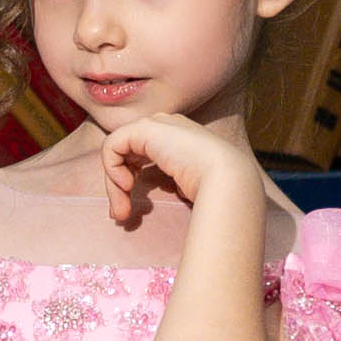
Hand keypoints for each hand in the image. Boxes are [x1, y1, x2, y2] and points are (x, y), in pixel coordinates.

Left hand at [97, 106, 251, 239]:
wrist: (229, 180)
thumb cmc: (217, 192)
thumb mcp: (188, 187)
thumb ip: (171, 185)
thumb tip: (146, 200)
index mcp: (182, 139)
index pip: (145, 155)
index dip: (132, 182)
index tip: (130, 214)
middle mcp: (169, 128)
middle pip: (129, 153)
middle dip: (118, 186)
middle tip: (121, 216)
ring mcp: (158, 125)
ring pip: (118, 151)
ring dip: (114, 184)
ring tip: (122, 210)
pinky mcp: (145, 129)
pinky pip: (112, 146)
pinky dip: (112, 169)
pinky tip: (127, 186)